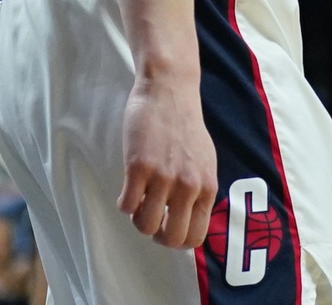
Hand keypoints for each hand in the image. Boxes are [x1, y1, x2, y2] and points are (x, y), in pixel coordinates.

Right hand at [118, 73, 216, 248]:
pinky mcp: (138, 167)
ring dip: (138, 217)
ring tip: (139, 198)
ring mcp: (163, 177)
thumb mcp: (205, 162)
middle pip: (170, 238)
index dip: (177, 240)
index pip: (195, 237)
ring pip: (144, 225)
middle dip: (156, 234)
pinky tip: (128, 187)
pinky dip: (124, 203)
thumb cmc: (185, 126)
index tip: (168, 227)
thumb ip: (200, 190)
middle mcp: (188, 186)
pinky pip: (126, 206)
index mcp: (207, 187)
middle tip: (151, 216)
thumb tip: (190, 221)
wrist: (169, 91)